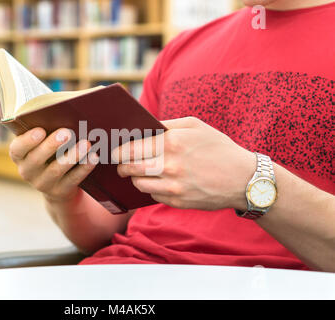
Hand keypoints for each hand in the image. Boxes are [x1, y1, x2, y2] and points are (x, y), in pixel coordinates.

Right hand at [0, 92, 97, 202]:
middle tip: (67, 132)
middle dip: (52, 145)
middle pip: (37, 160)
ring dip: (72, 156)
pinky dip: (84, 168)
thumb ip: (17, 113)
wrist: (55, 180)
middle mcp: (27, 170)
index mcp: (18, 154)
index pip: (17, 149)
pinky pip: (73, 180)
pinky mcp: (60, 191)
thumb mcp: (32, 131)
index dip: (27, 141)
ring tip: (86, 144)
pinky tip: (93, 157)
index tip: (40, 130)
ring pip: (57, 170)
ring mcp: (43, 183)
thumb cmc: (44, 146)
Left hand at [113, 117, 255, 210]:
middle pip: (129, 168)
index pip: (130, 149)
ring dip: (135, 178)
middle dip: (121, 166)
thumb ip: (166, 125)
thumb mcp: (195, 126)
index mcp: (172, 143)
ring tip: (139, 172)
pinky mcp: (177, 202)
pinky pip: (153, 195)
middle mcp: (169, 166)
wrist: (243, 179)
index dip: (118, 151)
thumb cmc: (218, 148)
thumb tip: (142, 128)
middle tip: (121, 164)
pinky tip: (158, 181)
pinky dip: (151, 188)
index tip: (115, 150)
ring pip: (138, 184)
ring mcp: (173, 188)